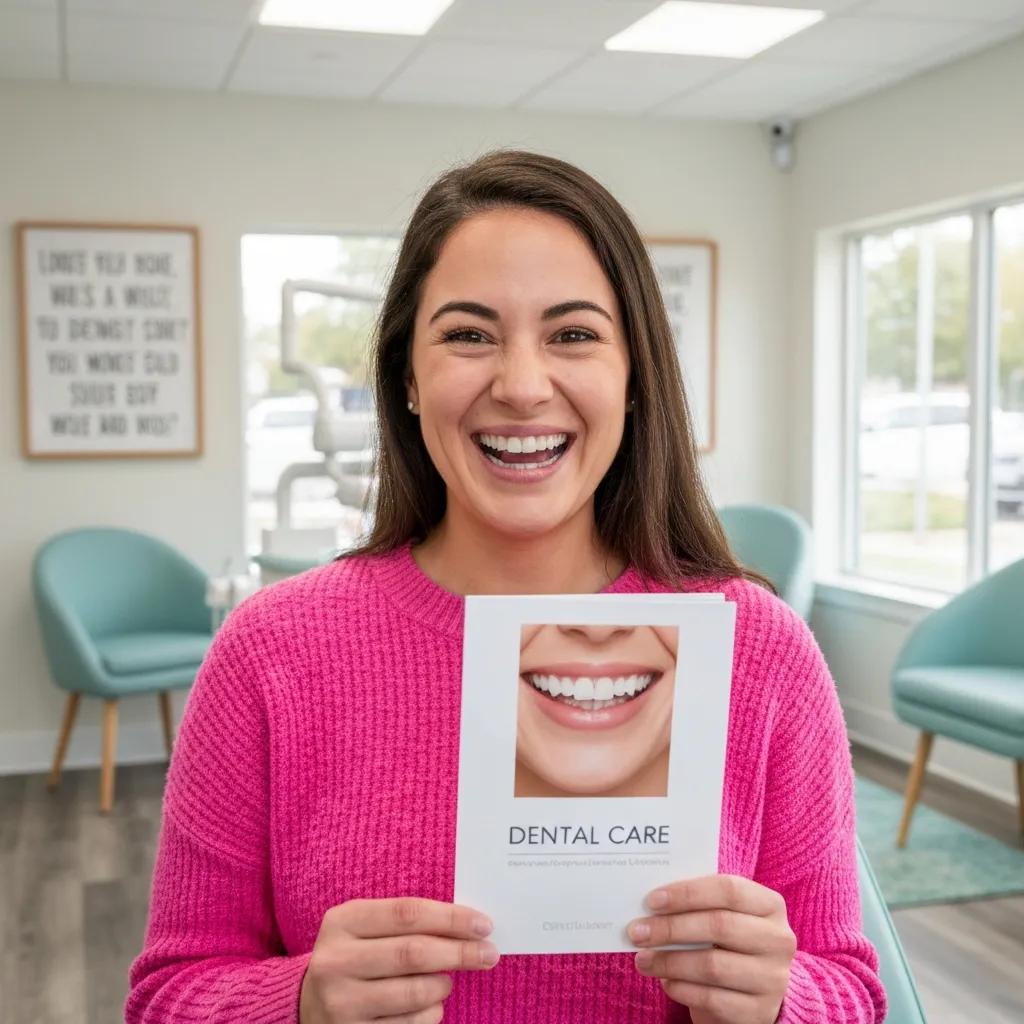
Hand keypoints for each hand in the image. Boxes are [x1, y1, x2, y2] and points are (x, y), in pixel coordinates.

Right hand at [299, 897, 499, 1022]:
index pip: (407, 913)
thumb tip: (468, 925)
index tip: (483, 924)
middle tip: (489, 953)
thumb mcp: (365, 926)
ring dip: (444, 985)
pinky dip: (432, 1013)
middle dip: (460, 952)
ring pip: (415, 993)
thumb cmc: (354, 954)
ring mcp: (341, 1003)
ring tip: (447, 980)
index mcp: (342, 922)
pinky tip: (431, 1004)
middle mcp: (336, 962)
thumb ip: (406, 920)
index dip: (450, 918)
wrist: (308, 1002)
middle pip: (414, 953)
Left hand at [627, 874, 795, 1023]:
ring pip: (712, 966)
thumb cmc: (729, 941)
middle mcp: (778, 940)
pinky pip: (712, 999)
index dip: (687, 893)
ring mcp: (772, 979)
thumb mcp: (724, 915)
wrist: (756, 989)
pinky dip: (681, 988)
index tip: (652, 900)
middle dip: (671, 928)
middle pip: (719, 926)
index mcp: (770, 905)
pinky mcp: (758, 1012)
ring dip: (669, 961)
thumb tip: (650, 904)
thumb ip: (698, 905)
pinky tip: (665, 981)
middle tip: (637, 931)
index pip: (728, 889)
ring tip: (643, 958)